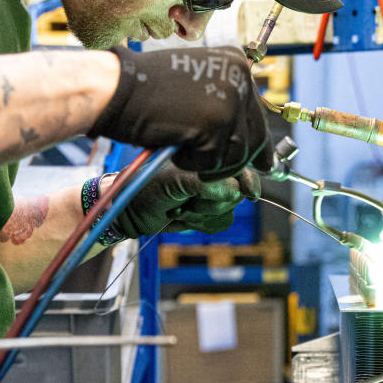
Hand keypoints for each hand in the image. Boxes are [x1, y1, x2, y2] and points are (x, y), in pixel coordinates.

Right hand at [89, 45, 271, 180]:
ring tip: (183, 152)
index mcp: (236, 64)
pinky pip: (214, 161)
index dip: (260, 144)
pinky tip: (175, 151)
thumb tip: (257, 144)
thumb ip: (224, 104)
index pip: (258, 113)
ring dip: (210, 163)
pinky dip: (193, 164)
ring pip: (237, 154)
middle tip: (223, 174)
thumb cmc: (146, 91)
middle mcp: (239, 77)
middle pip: (255, 136)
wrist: (116, 88)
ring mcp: (229, 100)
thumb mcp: (195, 87)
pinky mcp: (215, 123)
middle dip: (238, 161)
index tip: (265, 165)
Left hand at [112, 165, 260, 238]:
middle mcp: (212, 176)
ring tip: (181, 208)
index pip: (239, 168)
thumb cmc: (147, 188)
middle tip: (187, 200)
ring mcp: (211, 195)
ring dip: (202, 215)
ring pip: (227, 213)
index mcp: (207, 159)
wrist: (132, 212)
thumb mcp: (176, 181)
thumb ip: (207, 185)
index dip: (247, 182)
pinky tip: (183, 216)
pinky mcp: (207, 213)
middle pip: (236, 195)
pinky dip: (200, 224)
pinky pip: (219, 224)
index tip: (249, 194)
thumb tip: (235, 193)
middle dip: (210, 203)